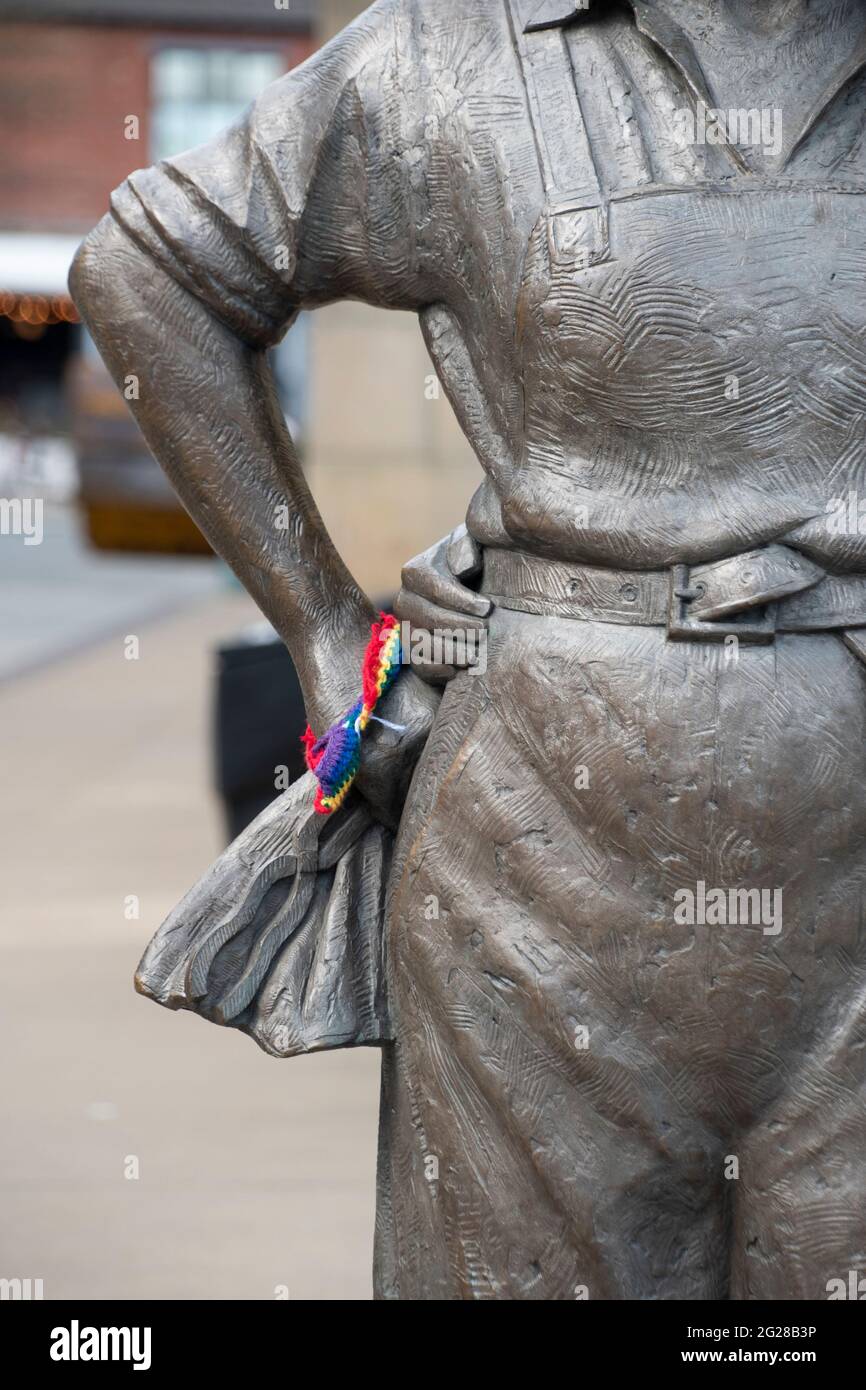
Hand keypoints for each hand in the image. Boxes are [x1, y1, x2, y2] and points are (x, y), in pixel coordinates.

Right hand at [394, 525, 491, 683]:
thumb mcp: (476, 548)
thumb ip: (468, 547)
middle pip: (426, 616)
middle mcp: (404, 600)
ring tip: (475, 655)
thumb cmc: (478, 569)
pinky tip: (458, 671)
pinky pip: (417, 666)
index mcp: (415, 572)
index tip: (487, 608)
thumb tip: (463, 566)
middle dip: (458, 626)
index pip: (432, 586)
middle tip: (485, 631)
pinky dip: (436, 670)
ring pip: (419, 643)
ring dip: (449, 651)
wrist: (478, 595)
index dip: (460, 600)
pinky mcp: (412, 654)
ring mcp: (406, 628)